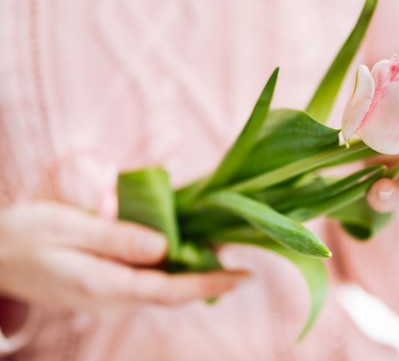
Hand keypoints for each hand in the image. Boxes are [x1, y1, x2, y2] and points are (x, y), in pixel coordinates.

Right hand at [0, 202, 248, 312]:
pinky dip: (172, 266)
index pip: (170, 290)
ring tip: (223, 249)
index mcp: (105, 286)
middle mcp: (113, 299)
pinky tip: (186, 248)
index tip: (245, 276)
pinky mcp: (108, 287)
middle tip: (243, 255)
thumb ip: (117, 238)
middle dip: (210, 276)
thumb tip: (165, 247)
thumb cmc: (26, 236)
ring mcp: (111, 297)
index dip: (210, 283)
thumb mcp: (69, 228)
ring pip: (164, 286)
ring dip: (194, 271)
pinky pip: (148, 280)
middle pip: (173, 291)